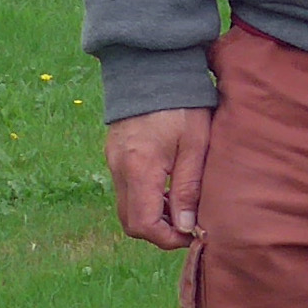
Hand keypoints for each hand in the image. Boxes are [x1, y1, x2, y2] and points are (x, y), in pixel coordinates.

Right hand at [105, 107, 212, 249]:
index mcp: (139, 169)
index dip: (167, 239)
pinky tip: (169, 187)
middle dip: (159, 231)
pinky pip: (126, 189)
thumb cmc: (181, 104)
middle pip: (131, 222)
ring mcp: (113, 161)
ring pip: (127, 207)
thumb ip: (188, 188)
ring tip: (182, 204)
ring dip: (153, 215)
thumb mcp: (195, 146)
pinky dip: (146, 198)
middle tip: (188, 223)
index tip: (192, 233)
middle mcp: (118, 169)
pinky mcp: (114, 154)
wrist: (153, 69)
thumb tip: (185, 227)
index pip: (143, 225)